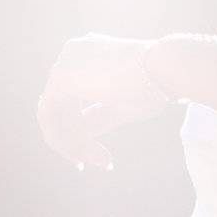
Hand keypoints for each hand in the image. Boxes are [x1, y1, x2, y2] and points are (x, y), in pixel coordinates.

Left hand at [36, 33, 172, 170]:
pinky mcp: (62, 78)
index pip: (73, 96)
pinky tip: (83, 155)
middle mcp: (72, 54)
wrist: (166, 68)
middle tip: (102, 163)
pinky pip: (50, 116)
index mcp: (89, 54)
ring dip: (73, 142)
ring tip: (99, 161)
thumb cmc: (156, 85)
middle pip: (62, 106)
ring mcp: (65, 63)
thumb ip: (96, 117)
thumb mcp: (122, 105)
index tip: (101, 152)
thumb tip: (77, 138)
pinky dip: (63, 138)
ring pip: (55, 113)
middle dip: (77, 139)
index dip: (81, 127)